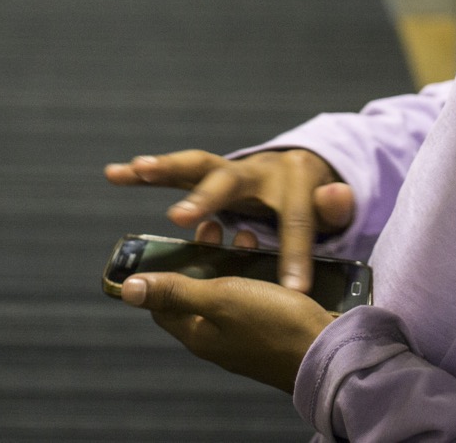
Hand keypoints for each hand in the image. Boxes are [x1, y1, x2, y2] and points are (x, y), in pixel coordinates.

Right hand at [104, 148, 354, 290]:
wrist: (296, 171)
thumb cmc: (311, 200)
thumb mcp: (329, 208)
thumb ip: (334, 208)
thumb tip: (338, 196)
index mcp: (291, 183)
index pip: (296, 219)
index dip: (295, 252)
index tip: (293, 288)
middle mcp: (254, 170)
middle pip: (229, 181)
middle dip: (207, 199)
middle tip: (183, 217)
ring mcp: (227, 170)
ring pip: (193, 167)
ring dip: (162, 170)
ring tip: (133, 170)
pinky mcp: (206, 174)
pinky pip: (173, 173)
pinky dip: (146, 173)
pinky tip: (117, 173)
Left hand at [118, 221, 335, 392]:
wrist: (330, 351)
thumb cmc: (273, 324)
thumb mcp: (219, 298)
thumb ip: (175, 291)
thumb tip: (126, 290)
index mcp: (198, 333)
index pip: (161, 302)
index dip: (162, 269)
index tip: (175, 237)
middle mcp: (217, 337)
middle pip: (194, 293)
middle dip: (199, 257)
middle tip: (212, 227)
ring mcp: (245, 335)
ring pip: (226, 291)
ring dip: (228, 261)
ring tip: (241, 234)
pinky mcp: (270, 329)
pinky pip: (251, 296)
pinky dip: (251, 272)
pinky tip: (265, 255)